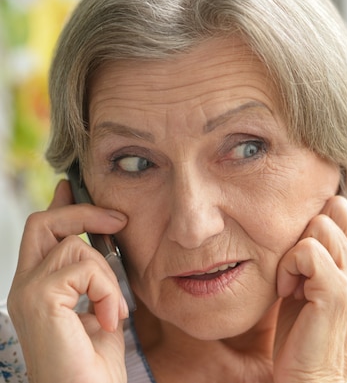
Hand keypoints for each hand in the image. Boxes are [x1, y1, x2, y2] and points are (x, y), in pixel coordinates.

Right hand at [7, 180, 129, 382]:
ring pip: (74, 246)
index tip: (73, 186)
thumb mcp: (101, 308)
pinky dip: (107, 291)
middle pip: (43, 222)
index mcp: (37, 287)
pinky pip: (84, 269)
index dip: (60, 206)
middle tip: (120, 220)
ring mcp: (27, 292)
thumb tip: (107, 243)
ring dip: (108, 275)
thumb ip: (98, 277)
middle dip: (84, 212)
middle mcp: (24, 286)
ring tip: (115, 310)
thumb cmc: (95, 364)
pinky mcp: (40, 299)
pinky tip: (109, 320)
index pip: (42, 233)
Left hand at [274, 196, 346, 382]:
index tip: (307, 252)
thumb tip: (345, 209)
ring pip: (320, 225)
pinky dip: (288, 267)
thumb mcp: (320, 283)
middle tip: (298, 267)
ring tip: (293, 283)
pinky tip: (288, 291)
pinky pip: (306, 250)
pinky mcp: (337, 290)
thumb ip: (329, 251)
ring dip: (294, 251)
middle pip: (336, 207)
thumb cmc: (307, 332)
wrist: (312, 379)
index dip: (325, 217)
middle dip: (307, 229)